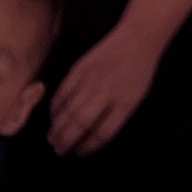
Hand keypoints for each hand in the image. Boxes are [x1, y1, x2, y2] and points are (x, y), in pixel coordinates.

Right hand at [44, 28, 164, 155]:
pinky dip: (55, 107)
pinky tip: (53, 116)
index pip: (103, 133)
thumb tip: (94, 134)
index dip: (89, 146)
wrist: (136, 38)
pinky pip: (62, 93)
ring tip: (51, 138)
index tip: (80, 152)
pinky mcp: (78, 70)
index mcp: (124, 104)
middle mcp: (105, 94)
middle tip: (58, 150)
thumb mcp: (136, 98)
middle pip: (81, 124)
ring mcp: (90, 81)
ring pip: (69, 110)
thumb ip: (117, 117)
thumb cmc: (139, 71)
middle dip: (67, 140)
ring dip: (57, 127)